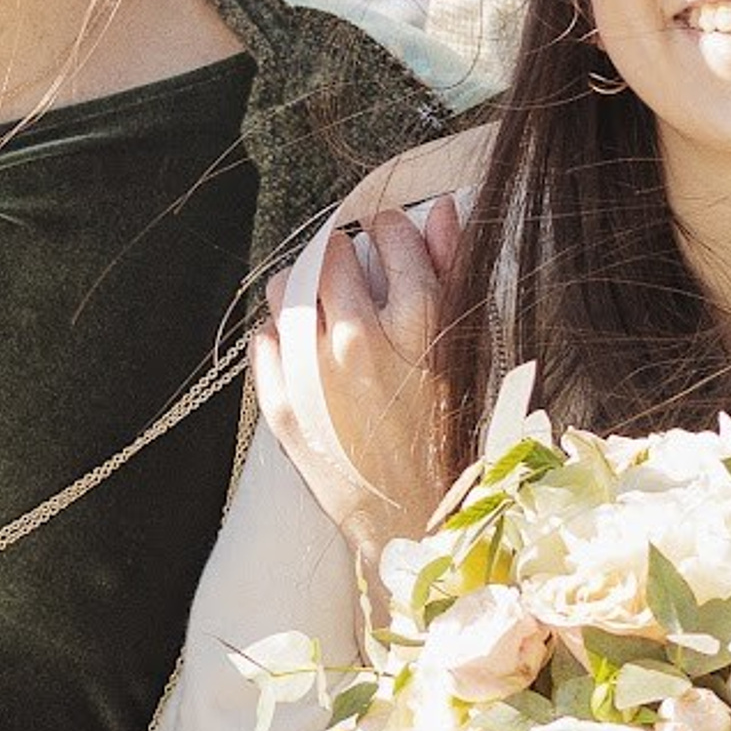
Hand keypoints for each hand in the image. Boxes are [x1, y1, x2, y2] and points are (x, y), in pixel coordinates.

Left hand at [255, 193, 462, 578]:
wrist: (418, 520)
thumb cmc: (452, 433)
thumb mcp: (466, 350)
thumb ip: (452, 271)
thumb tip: (435, 209)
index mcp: (418, 322)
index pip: (388, 234)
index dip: (388, 231)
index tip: (388, 240)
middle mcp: (361, 340)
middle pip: (330, 252)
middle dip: (343, 255)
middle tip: (355, 275)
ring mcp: (316, 375)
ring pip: (287, 286)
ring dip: (305, 287)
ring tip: (325, 308)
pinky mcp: (283, 405)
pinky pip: (264, 339)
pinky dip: (283, 338)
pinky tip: (310, 355)